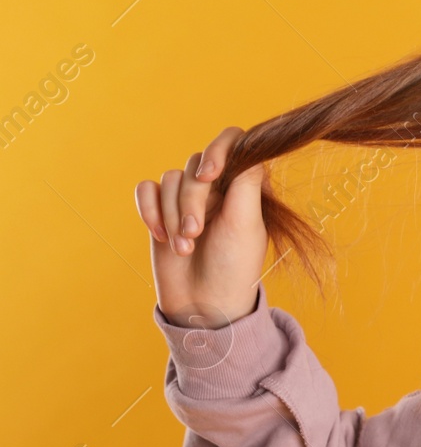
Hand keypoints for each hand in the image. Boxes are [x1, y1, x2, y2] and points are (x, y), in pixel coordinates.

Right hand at [133, 127, 267, 328]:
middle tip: (195, 233)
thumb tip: (248, 144)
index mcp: (245, 183)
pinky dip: (150, 210)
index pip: (233, 141)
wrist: (205, 304)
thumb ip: (246, 182)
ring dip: (172, 215)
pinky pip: (146, 190)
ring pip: (170, 179)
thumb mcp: (247, 224)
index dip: (218, 150)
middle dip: (191, 201)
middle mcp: (217, 185)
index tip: (209, 176)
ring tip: (184, 246)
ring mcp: (188, 197)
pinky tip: (161, 236)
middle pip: (195, 164)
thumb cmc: (233, 266)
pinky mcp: (161, 211)